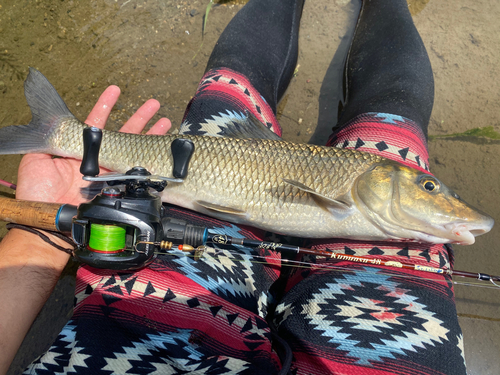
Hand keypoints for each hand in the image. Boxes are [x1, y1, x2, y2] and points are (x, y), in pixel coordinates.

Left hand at [15, 86, 170, 205]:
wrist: (49, 219)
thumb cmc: (37, 192)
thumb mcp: (36, 159)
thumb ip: (47, 140)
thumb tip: (53, 123)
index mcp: (80, 150)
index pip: (96, 122)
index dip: (106, 105)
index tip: (116, 90)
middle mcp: (99, 159)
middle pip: (123, 133)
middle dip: (140, 117)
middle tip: (154, 104)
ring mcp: (111, 173)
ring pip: (135, 150)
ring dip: (151, 135)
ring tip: (166, 122)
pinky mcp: (120, 187)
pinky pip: (137, 172)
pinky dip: (152, 162)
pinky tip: (163, 152)